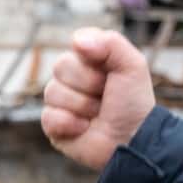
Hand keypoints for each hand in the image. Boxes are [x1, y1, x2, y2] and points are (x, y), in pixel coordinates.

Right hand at [41, 28, 157, 171]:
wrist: (132, 140)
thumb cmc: (134, 103)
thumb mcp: (132, 66)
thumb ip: (110, 42)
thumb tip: (76, 41)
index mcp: (89, 60)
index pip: (76, 44)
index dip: (93, 60)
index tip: (110, 74)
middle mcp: (72, 78)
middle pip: (61, 66)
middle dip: (89, 84)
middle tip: (105, 97)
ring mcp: (61, 102)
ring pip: (53, 91)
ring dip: (82, 106)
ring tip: (97, 115)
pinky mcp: (53, 125)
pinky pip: (48, 116)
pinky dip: (70, 124)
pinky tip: (84, 129)